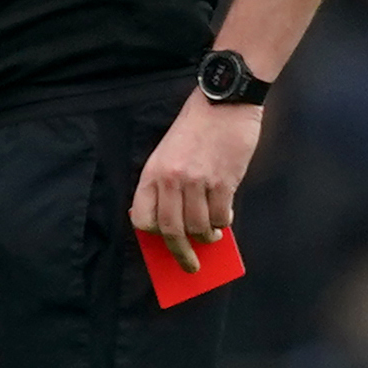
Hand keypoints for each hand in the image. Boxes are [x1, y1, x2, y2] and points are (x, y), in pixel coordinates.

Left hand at [131, 100, 258, 270]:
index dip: (152, 234)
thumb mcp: (169, 151)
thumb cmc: (197, 126)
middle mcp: (171, 180)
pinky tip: (225, 219)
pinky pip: (221, 216)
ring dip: (206, 237)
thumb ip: (167, 182)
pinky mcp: (224, 181)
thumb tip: (175, 219)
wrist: (225, 101)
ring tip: (212, 236)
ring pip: (198, 227)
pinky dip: (224, 223)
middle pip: (171, 231)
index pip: (142, 218)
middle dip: (180, 254)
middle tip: (188, 266)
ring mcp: (198, 182)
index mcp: (153, 172)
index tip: (161, 240)